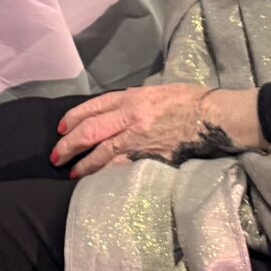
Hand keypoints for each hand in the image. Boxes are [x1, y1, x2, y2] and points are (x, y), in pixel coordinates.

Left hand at [51, 84, 238, 178]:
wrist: (214, 117)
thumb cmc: (190, 100)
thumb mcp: (156, 91)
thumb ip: (133, 100)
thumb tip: (116, 110)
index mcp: (132, 97)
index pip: (93, 107)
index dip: (74, 118)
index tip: (61, 128)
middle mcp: (130, 117)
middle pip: (91, 130)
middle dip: (70, 144)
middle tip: (56, 156)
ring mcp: (140, 139)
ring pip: (102, 152)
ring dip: (84, 164)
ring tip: (72, 172)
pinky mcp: (151, 157)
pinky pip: (122, 165)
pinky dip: (107, 172)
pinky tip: (97, 179)